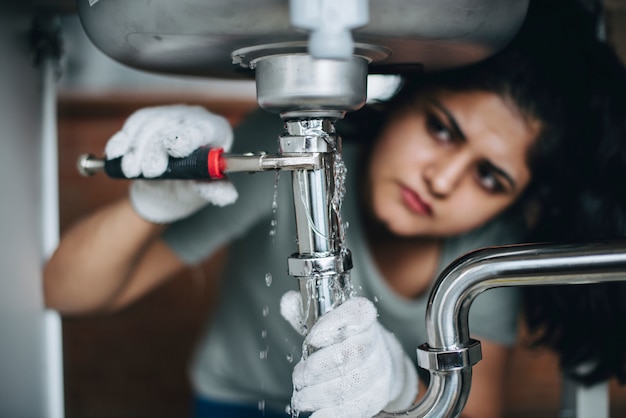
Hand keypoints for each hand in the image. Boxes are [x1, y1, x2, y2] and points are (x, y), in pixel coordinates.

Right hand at [105, 104, 237, 222]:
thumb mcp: (204, 192)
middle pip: (171, 126)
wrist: (166, 190)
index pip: (202, 128)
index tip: (173, 150)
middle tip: (148, 171)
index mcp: (215, 130)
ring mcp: (169, 115)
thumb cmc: (191, 187)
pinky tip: (117, 153)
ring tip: (132, 170)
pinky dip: (123, 140)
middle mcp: (193, 117)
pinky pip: (133, 124)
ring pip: (149, 125)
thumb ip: (215, 191)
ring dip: (137, 148)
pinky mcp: (147, 118)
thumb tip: (227, 195)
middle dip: (156, 148)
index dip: (188, 137)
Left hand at [280, 291, 417, 417]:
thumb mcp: (325, 319)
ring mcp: (379, 370)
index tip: (312, 338)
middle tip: (299, 376)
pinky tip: (316, 415)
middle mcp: (375, 342)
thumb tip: (288, 303)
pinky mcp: (377, 396)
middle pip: (351, 354)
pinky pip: (357, 407)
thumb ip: (304, 311)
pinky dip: (333, 414)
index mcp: (362, 316)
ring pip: (352, 383)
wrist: (378, 361)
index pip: (357, 314)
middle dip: (318, 368)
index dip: (334, 324)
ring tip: (301, 398)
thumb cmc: (343, 338)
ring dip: (320, 394)